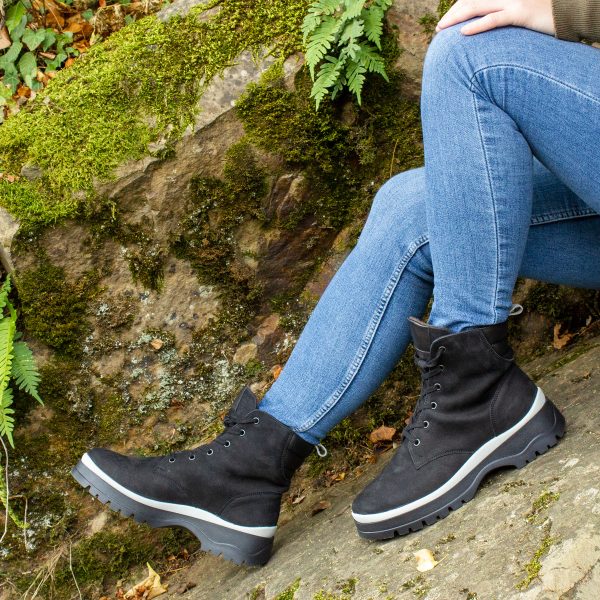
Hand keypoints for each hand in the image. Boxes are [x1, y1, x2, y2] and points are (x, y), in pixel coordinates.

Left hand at [436, 0, 555, 35]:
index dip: (458, 7)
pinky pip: (494, 19)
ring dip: (456, 18)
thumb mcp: (517, 13)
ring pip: (477, 6)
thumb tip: (482, 26)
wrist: (569, 13)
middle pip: (471, 0)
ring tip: (441, 29)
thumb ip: (500, 15)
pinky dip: (477, 26)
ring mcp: (513, 1)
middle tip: (439, 28)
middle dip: (452, 13)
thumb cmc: (542, 17)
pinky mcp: (521, 13)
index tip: (446, 21)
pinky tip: (463, 33)